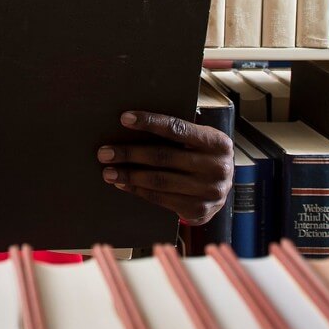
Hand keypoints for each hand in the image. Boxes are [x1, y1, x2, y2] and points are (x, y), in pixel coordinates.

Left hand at [97, 111, 232, 225]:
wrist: (223, 190)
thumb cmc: (202, 156)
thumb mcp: (200, 140)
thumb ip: (178, 133)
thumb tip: (132, 122)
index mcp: (217, 143)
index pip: (177, 129)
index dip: (149, 122)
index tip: (124, 118)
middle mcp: (216, 167)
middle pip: (163, 157)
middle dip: (129, 154)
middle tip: (104, 152)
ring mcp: (209, 191)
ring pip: (159, 181)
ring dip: (128, 176)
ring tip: (108, 171)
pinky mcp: (198, 210)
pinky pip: (160, 198)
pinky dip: (138, 190)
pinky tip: (123, 184)